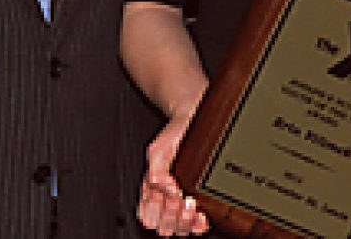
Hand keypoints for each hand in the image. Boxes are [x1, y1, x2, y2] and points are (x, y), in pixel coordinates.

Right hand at [138, 119, 208, 235]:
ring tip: (194, 210)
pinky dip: (197, 225)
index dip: (158, 211)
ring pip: (176, 228)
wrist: (192, 123)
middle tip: (185, 203)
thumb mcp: (158, 151)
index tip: (174, 197)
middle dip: (174, 217)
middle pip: (162, 225)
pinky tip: (202, 221)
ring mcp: (177, 202)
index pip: (147, 215)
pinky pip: (191, 224)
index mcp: (149, 190)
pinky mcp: (192, 201)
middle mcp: (162, 199)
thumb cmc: (173, 137)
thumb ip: (156, 172)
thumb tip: (166, 190)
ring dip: (185, 223)